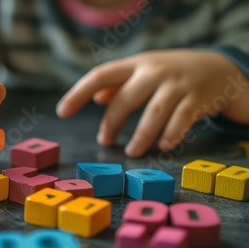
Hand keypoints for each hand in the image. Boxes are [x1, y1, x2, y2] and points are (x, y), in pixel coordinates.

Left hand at [56, 49, 248, 156]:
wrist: (216, 67)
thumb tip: (96, 97)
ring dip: (140, 136)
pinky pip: (182, 119)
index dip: (78, 93)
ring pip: (153, 113)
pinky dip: (171, 135)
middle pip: (125, 99)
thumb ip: (119, 84)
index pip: (101, 75)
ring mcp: (177, 85)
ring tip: (131, 152)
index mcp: (134, 65)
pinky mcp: (197, 99)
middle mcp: (154, 71)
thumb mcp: (142, 72)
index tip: (62, 112)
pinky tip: (162, 147)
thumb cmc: (167, 74)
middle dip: (111, 124)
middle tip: (104, 142)